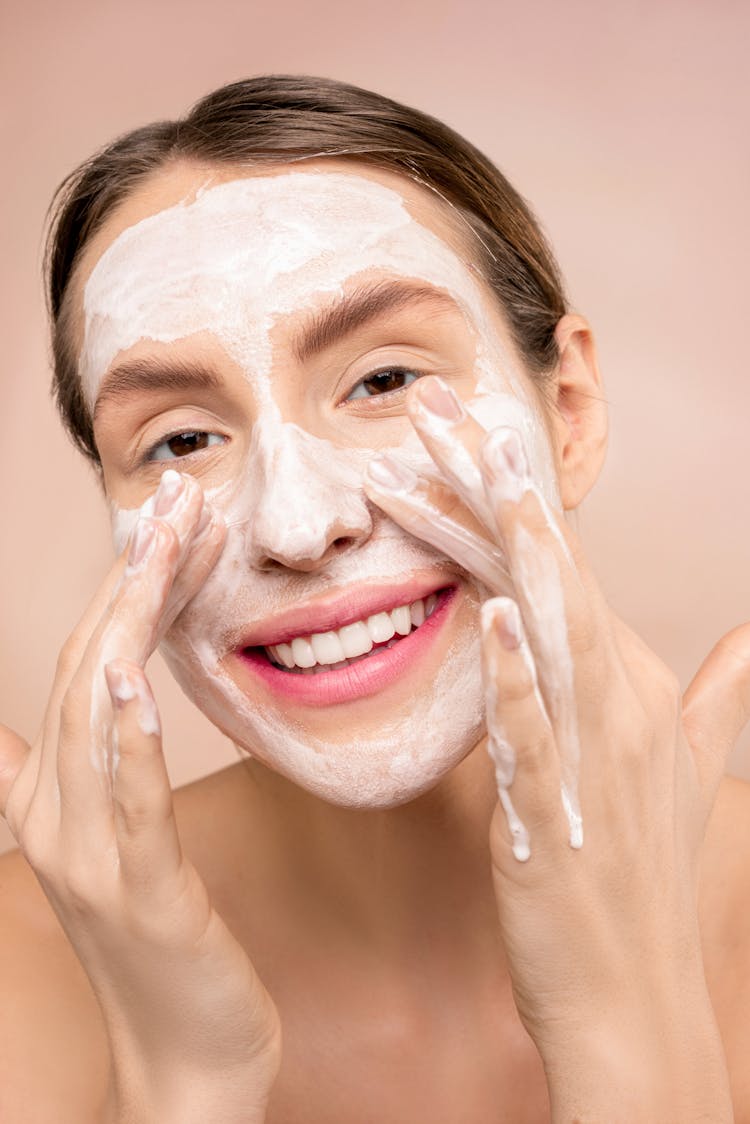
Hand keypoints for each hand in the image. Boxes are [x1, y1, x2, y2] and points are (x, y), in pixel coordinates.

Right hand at [0, 470, 279, 1123]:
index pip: (83, 661)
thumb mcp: (108, 846)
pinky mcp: (137, 891)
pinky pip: (127, 802)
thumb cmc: (161, 942)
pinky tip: (137, 681)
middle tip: (181, 497)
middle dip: (134, 575)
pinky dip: (126, 738)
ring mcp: (87, 853)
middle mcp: (52, 813)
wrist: (186, 1056)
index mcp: (50, 794)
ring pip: (99, 712)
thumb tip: (23, 729)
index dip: (120, 584)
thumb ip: (66, 780)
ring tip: (169, 543)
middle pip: (88, 665)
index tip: (167, 515)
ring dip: (133, 622)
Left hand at [365, 377, 749, 1121]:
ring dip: (502, 538)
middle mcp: (615, 692)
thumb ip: (715, 696)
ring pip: (549, 619)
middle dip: (485, 477)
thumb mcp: (688, 769)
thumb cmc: (638, 874)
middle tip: (424, 404)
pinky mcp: (561, 810)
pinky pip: (537, 731)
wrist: (632, 997)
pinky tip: (491, 620)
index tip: (437, 438)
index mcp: (624, 675)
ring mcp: (593, 747)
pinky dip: (517, 676)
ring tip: (458, 459)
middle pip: (546, 563)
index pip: (551, 562)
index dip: (493, 496)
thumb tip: (748, 643)